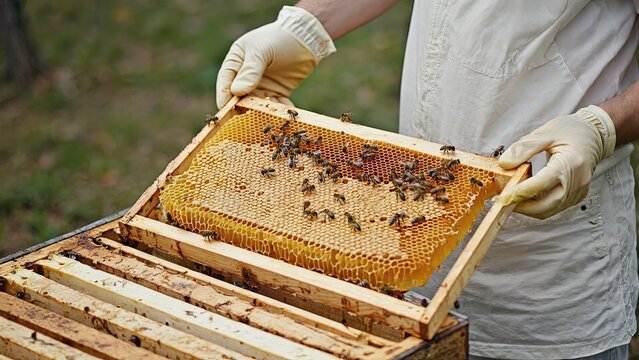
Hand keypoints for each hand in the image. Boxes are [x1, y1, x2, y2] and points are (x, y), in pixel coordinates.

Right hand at [216, 6, 335, 108]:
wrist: (306, 39)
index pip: (226, 82)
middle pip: (240, 97)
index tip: (225, 111)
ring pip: (258, 104)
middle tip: (245, 120)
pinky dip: (279, 112)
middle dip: (243, 109)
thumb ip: (250, 70)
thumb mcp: (262, 51)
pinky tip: (285, 116)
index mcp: (236, 61)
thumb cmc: (280, 38)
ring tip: (268, 120)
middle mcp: (246, 76)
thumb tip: (236, 92)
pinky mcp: (277, 92)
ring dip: (262, 112)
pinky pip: (276, 106)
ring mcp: (261, 86)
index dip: (225, 97)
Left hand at [498, 106, 615, 218]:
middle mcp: (576, 182)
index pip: (540, 185)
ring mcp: (578, 192)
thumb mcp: (545, 133)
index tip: (501, 197)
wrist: (595, 134)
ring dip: (528, 208)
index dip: (519, 193)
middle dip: (521, 207)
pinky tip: (526, 195)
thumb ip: (523, 148)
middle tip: (503, 200)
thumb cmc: (571, 131)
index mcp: (569, 164)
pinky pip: (554, 207)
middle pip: (545, 206)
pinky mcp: (576, 196)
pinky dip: (538, 205)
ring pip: (548, 211)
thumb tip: (504, 164)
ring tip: (512, 197)